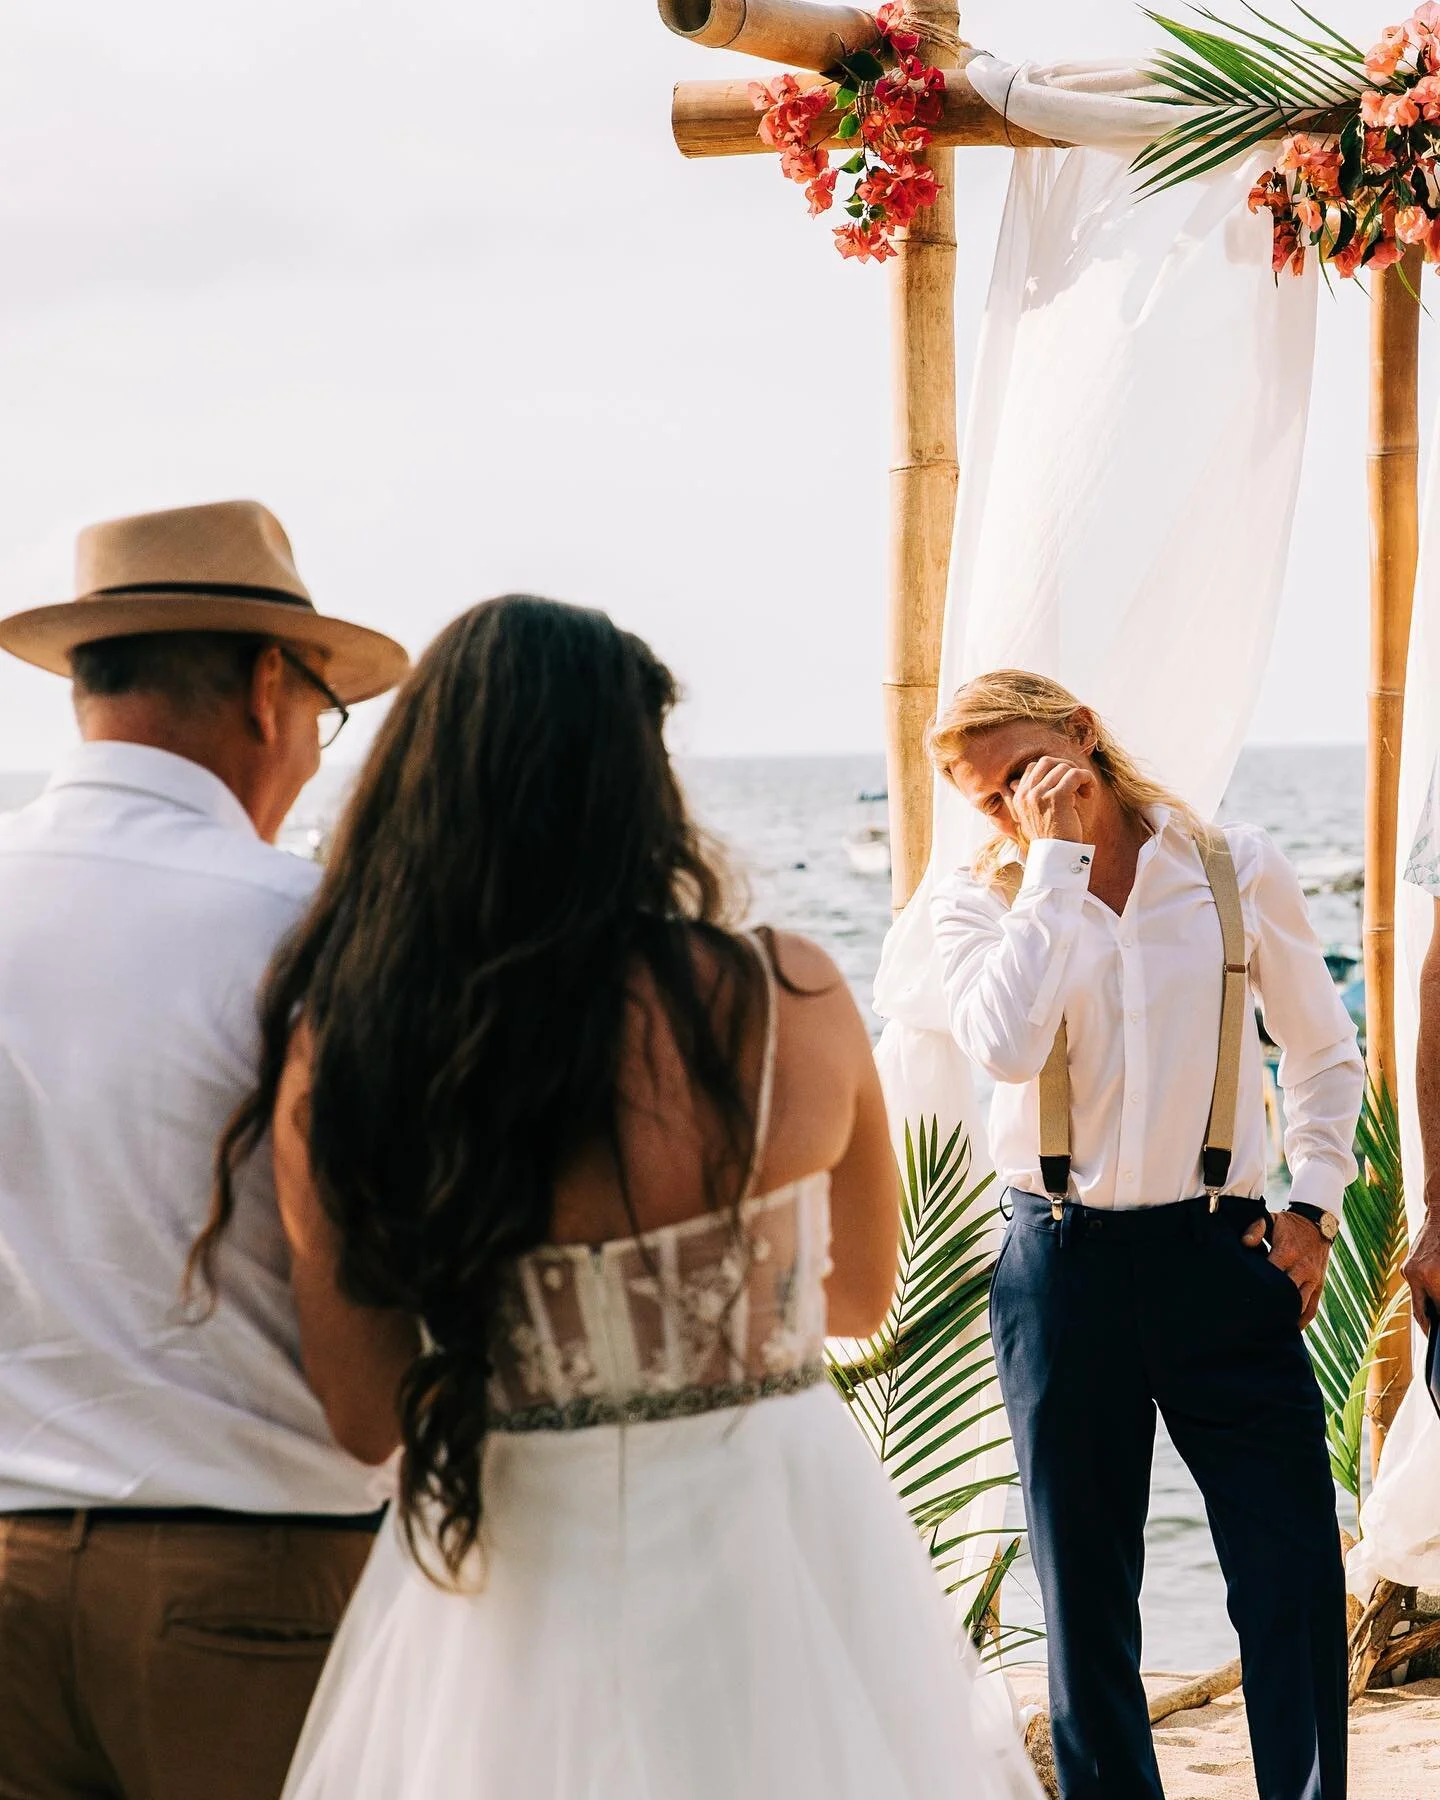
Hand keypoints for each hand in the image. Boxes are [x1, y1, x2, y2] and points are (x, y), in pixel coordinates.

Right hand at [1010, 755, 1094, 843]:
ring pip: (1063, 767)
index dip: (1053, 771)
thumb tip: (1015, 781)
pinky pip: (1075, 774)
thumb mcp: (1031, 816)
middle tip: (1077, 783)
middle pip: (1047, 762)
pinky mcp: (1056, 797)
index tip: (1065, 785)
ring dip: (1079, 776)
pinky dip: (1087, 779)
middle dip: (1066, 767)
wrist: (1056, 856)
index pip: (1033, 767)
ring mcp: (1040, 795)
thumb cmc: (1050, 837)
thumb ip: (1028, 797)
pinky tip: (1089, 792)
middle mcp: (1026, 794)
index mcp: (1018, 797)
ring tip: (1084, 792)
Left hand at [1240, 1209, 1329, 1327]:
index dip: (1258, 1285)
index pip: (1270, 1274)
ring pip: (1299, 1304)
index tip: (1243, 1295)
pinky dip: (1301, 1321)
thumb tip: (1245, 1243)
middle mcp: (1302, 1269)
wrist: (1318, 1224)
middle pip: (1285, 1293)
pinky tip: (1289, 1330)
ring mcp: (1313, 1280)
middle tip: (1251, 1318)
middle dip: (1269, 1304)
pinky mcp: (1319, 1287)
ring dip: (1285, 1315)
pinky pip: (1312, 1309)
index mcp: (1288, 1252)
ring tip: (1267, 1327)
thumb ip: (1256, 1228)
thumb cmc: (1288, 1225)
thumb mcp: (1272, 1220)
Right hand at [1404, 1206, 1439, 1334]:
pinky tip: (1433, 1303)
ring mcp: (1409, 1271)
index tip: (1439, 1337)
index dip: (1438, 1328)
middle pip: (1421, 1314)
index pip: (1436, 1312)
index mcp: (1432, 1277)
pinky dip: (1425, 1298)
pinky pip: (1416, 1289)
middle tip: (1436, 1338)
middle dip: (1429, 1328)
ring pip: (1417, 1302)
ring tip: (1435, 1324)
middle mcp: (1416, 1276)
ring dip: (1428, 1313)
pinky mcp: (1408, 1267)